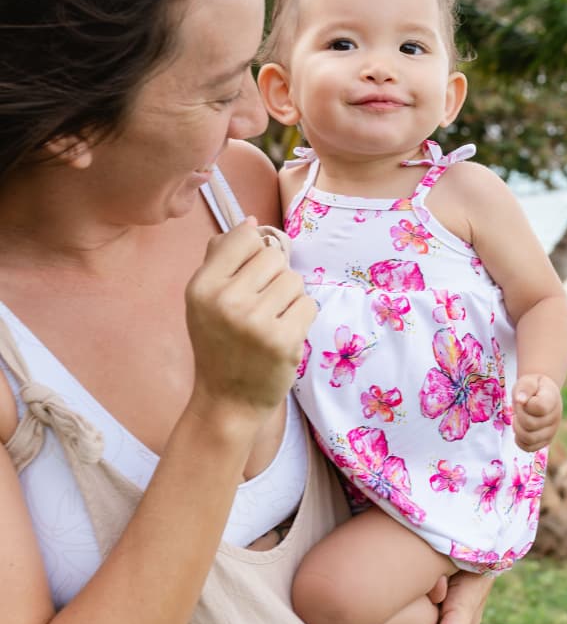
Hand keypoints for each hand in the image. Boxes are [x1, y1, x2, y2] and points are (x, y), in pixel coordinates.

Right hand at [185, 218, 314, 416]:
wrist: (227, 401)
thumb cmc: (219, 344)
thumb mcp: (204, 299)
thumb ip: (221, 258)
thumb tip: (250, 223)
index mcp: (202, 286)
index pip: (245, 237)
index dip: (255, 249)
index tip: (250, 271)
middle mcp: (226, 301)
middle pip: (275, 256)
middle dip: (274, 276)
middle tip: (261, 304)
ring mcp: (256, 322)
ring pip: (294, 280)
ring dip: (289, 298)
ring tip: (271, 321)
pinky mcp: (284, 340)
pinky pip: (308, 304)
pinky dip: (301, 317)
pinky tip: (283, 334)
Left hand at [511, 373, 561, 452]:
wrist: (541, 394)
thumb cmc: (533, 387)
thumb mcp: (528, 380)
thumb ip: (525, 387)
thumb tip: (520, 400)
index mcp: (553, 399)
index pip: (539, 407)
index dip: (525, 404)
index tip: (522, 398)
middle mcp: (556, 417)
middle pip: (530, 424)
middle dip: (518, 415)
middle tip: (518, 408)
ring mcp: (552, 431)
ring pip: (529, 438)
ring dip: (517, 428)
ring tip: (518, 418)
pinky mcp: (545, 441)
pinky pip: (529, 448)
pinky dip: (519, 440)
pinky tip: (520, 428)